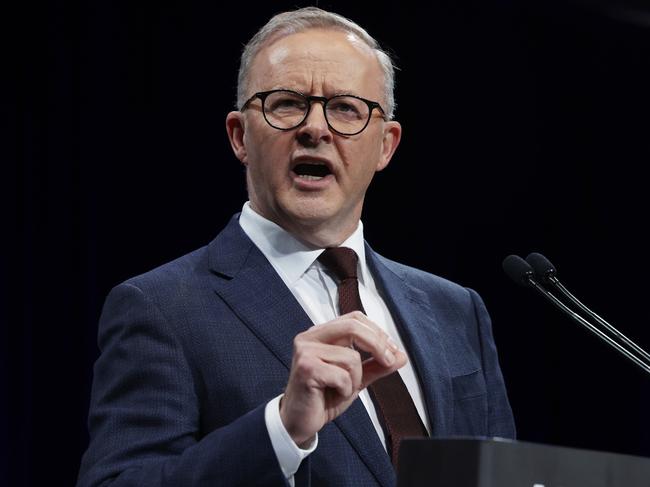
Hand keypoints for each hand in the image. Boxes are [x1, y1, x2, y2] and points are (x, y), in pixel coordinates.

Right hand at [279, 311, 406, 446]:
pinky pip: (342, 375)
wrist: (299, 422)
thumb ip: (376, 366)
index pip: (354, 318)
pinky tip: (333, 395)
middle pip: (353, 326)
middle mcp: (310, 337)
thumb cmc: (323, 397)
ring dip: (356, 379)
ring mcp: (305, 351)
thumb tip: (400, 356)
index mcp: (321, 334)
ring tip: (343, 389)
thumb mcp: (356, 379)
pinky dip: (345, 389)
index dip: (377, 332)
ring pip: (351, 357)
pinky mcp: (306, 368)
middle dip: (377, 345)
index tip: (391, 350)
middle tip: (388, 361)